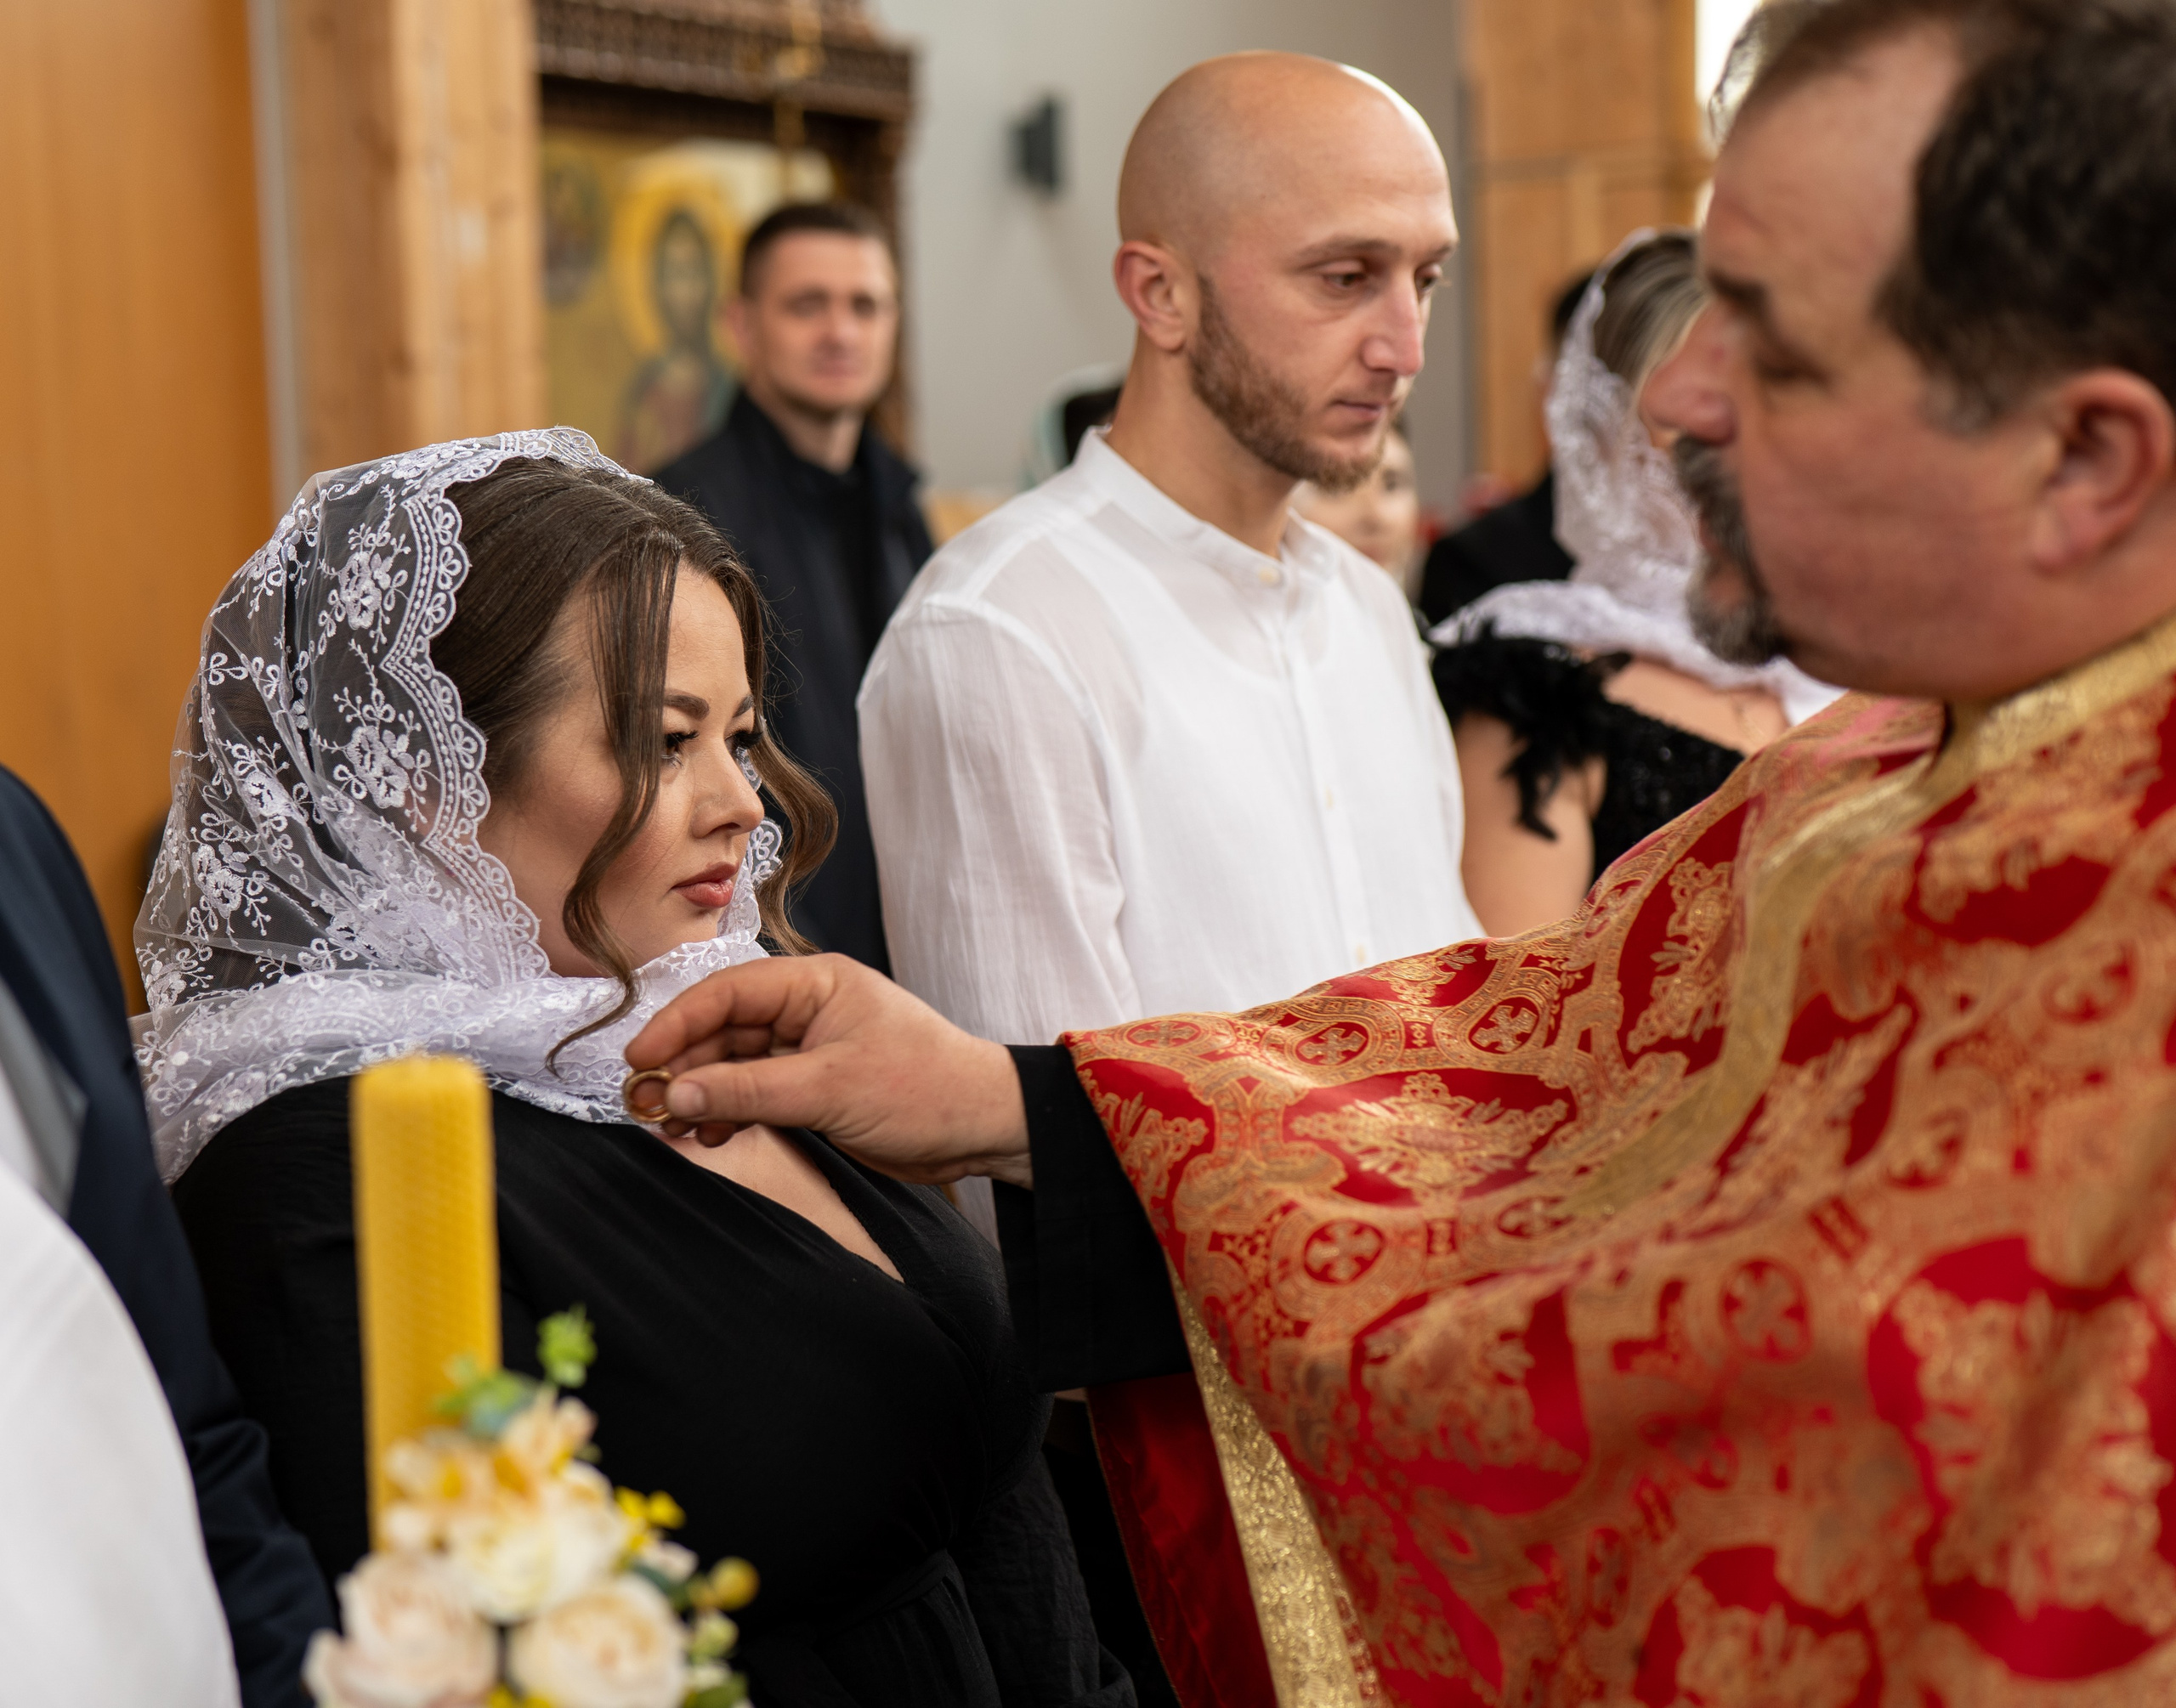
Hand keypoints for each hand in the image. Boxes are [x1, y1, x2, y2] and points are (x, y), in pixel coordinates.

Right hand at [622, 955, 1033, 1187]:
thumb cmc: (927, 1089)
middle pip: (723, 1028)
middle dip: (683, 1065)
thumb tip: (677, 1093)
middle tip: (643, 1104)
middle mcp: (808, 1008)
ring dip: (701, 1093)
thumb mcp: (830, 1089)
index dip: (676, 1023)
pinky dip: (729, 1112)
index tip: (639, 1058)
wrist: (984, 1127)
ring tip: (671, 1128)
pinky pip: (754, 1092)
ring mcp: (809, 1048)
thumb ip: (749, 1091)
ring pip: (734, 1064)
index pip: (728, 992)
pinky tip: (709, 1136)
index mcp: (816, 982)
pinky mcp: (814, 1086)